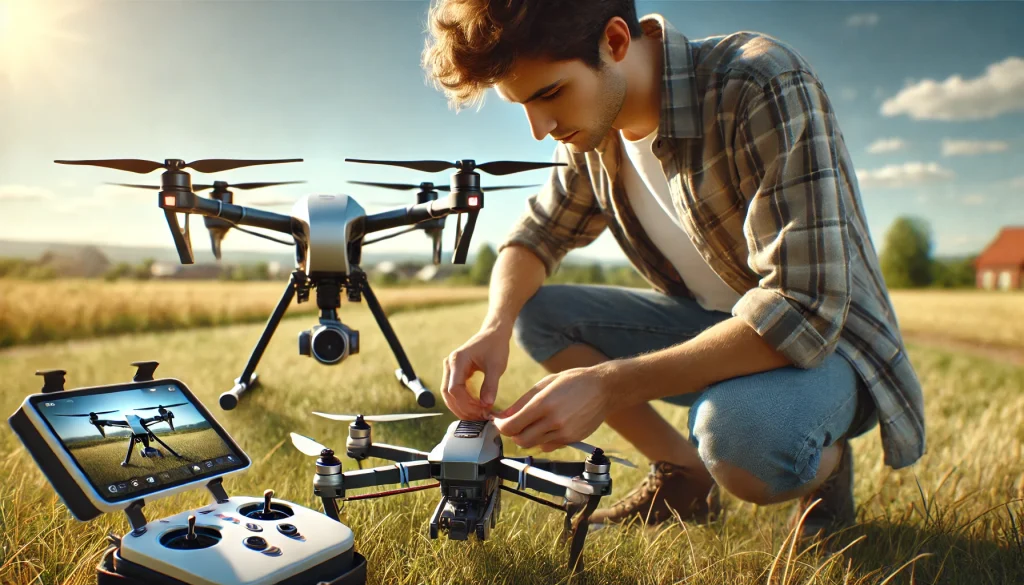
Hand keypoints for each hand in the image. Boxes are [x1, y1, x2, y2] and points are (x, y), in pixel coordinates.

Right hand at [440, 324, 510, 420]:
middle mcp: (450, 364)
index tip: (482, 411)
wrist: (493, 334)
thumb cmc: (495, 346)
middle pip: (448, 394)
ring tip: (477, 416)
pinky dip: (463, 401)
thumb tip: (487, 405)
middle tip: (479, 418)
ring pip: (449, 394)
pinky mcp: (454, 373)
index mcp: (457, 360)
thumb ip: (490, 385)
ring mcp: (450, 369)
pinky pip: (454, 391)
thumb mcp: (496, 366)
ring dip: (461, 407)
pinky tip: (475, 409)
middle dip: (462, 408)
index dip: (466, 404)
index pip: (454, 388)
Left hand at [492, 364, 616, 450]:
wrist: (604, 389)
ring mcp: (564, 433)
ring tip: (532, 423)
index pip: (512, 426)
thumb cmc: (574, 381)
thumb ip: (522, 401)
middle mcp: (553, 421)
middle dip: (512, 434)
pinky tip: (548, 427)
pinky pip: (549, 446)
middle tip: (513, 424)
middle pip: (520, 440)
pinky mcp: (572, 439)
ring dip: (527, 437)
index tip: (499, 422)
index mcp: (544, 403)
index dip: (501, 426)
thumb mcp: (545, 384)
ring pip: (534, 445)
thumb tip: (504, 415)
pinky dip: (543, 440)